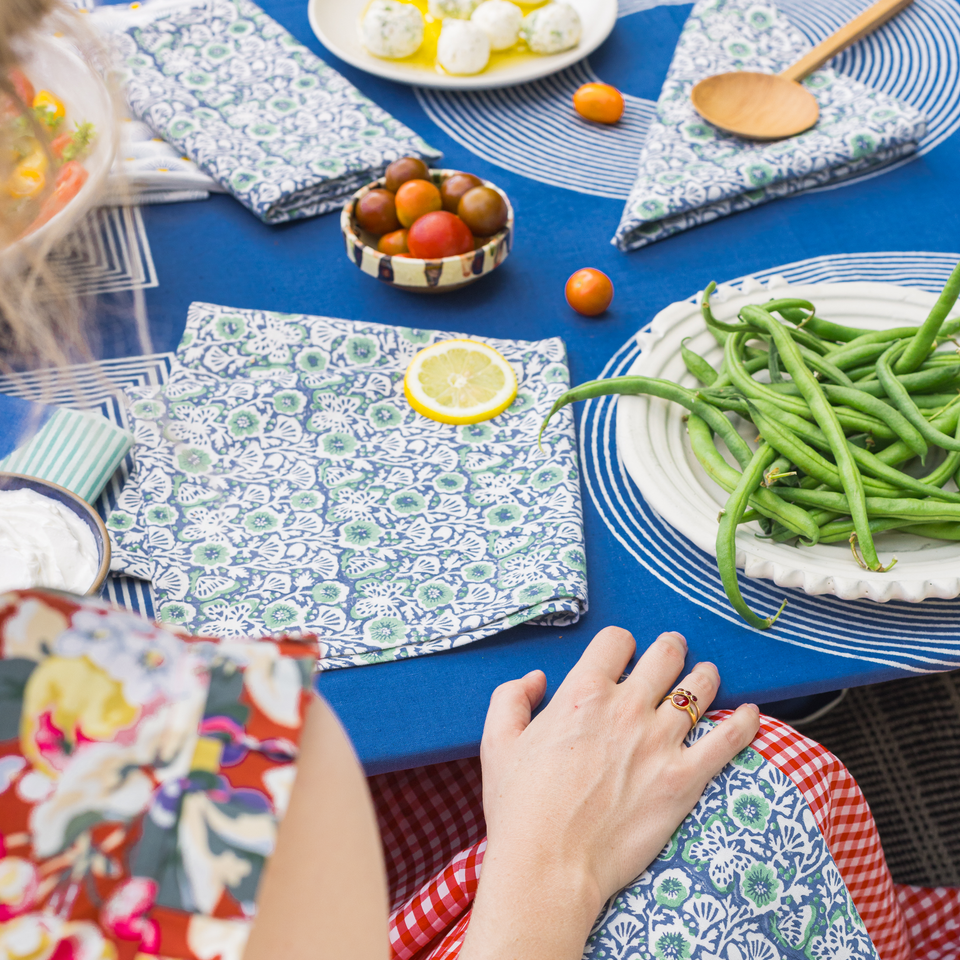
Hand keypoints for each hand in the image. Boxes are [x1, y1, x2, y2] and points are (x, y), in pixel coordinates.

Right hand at [459, 627, 759, 959]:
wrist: (550, 866)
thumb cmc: (520, 807)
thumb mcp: (498, 742)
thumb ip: (511, 698)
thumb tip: (537, 680)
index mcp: (583, 693)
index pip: (616, 641)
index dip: (621, 644)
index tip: (622, 655)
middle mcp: (627, 708)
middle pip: (665, 655)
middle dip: (671, 648)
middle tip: (673, 651)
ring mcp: (660, 742)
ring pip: (699, 688)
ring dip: (704, 676)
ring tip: (706, 675)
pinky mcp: (684, 779)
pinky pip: (727, 740)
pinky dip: (744, 722)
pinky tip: (750, 713)